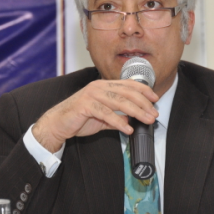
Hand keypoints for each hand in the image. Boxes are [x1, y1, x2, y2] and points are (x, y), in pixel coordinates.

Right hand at [32, 80, 159, 151]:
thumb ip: (117, 117)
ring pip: (119, 101)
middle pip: (127, 93)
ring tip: (146, 120)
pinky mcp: (85, 105)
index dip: (144, 90)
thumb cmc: (79, 118)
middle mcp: (98, 86)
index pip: (128, 84)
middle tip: (154, 114)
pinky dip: (119, 122)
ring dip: (136, 112)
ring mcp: (91, 94)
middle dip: (144, 104)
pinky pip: (106, 113)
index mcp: (103, 85)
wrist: (57, 124)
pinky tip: (127, 129)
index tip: (155, 99)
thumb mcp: (102, 117)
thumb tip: (132, 121)